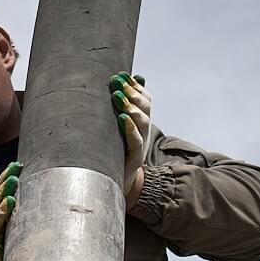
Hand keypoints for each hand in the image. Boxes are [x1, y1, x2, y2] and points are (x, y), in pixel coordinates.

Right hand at [0, 161, 20, 260]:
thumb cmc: (14, 256)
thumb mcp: (23, 234)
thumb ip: (29, 220)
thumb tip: (54, 204)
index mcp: (0, 217)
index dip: (5, 177)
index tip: (18, 164)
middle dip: (4, 179)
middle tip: (16, 168)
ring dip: (2, 193)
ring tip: (14, 181)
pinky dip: (0, 214)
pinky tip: (8, 205)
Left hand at [110, 73, 150, 207]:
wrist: (116, 187)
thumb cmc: (114, 155)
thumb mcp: (118, 131)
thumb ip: (123, 110)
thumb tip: (131, 80)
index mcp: (140, 124)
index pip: (145, 100)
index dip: (136, 86)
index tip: (121, 74)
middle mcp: (143, 133)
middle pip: (145, 108)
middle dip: (131, 92)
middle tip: (115, 81)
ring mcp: (140, 146)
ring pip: (142, 122)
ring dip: (131, 106)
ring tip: (118, 96)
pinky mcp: (133, 160)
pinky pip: (135, 142)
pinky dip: (130, 128)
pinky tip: (122, 118)